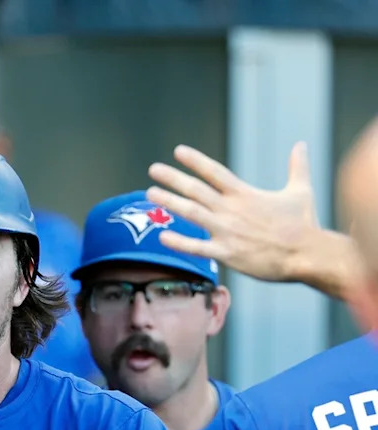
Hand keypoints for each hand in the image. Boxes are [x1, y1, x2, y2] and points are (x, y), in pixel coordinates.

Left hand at [147, 142, 318, 281]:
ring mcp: (228, 231)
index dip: (195, 160)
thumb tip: (301, 144)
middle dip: (172, 178)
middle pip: (196, 189)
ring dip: (169, 202)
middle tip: (153, 169)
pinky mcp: (228, 253)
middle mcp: (232, 210)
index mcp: (245, 194)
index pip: (214, 172)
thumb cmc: (304, 224)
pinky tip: (162, 236)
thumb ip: (297, 166)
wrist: (308, 255)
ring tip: (149, 194)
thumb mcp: (301, 190)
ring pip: (191, 213)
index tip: (177, 151)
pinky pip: (198, 247)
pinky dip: (180, 242)